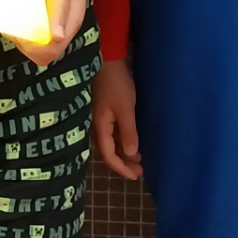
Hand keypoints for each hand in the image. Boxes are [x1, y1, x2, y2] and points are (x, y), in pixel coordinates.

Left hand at [6, 0, 87, 66]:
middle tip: (12, 25)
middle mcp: (63, 28)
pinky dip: (24, 27)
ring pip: (37, 44)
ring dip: (22, 37)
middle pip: (43, 53)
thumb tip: (56, 38)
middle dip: (24, 44)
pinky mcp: (50, 15)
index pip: (50, 52)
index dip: (32, 48)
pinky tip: (17, 13)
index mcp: (69, 24)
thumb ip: (59, 12)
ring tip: (12, 19)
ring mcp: (57, 22)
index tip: (19, 31)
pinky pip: (36, 31)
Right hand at [92, 57, 142, 179]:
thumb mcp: (125, 109)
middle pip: (108, 152)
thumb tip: (131, 154)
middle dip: (124, 163)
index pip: (109, 156)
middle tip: (140, 170)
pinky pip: (112, 134)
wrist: (107, 61)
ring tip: (138, 158)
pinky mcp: (105, 112)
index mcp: (100, 128)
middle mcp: (97, 126)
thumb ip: (128, 132)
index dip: (122, 168)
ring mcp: (100, 119)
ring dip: (124, 153)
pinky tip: (131, 141)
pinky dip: (122, 141)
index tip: (136, 175)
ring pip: (110, 143)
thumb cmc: (116, 85)